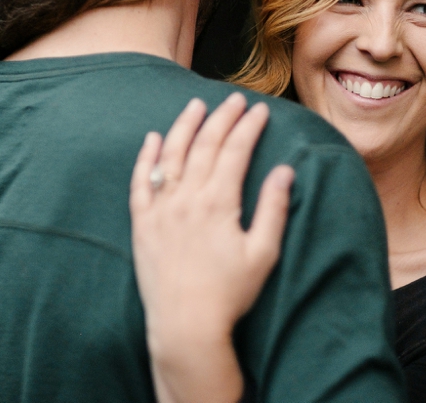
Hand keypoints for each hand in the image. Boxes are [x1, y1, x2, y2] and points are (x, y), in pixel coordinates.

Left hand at [129, 93, 293, 402]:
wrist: (185, 326)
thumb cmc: (230, 293)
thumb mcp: (262, 253)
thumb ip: (273, 208)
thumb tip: (285, 170)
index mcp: (219, 203)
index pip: (235, 151)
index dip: (249, 127)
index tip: (260, 110)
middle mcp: (187, 199)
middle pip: (205, 146)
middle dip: (222, 118)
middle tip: (235, 99)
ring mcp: (161, 209)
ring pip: (172, 155)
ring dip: (185, 126)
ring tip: (196, 105)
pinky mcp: (142, 224)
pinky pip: (140, 182)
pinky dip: (147, 157)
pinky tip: (154, 139)